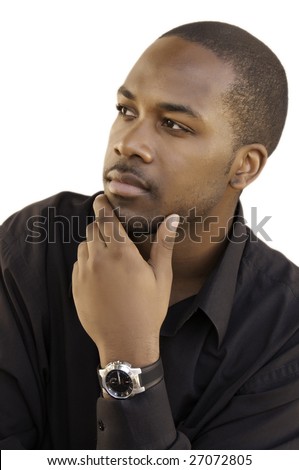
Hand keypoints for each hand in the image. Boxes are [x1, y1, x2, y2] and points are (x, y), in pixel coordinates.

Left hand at [72, 194, 178, 366]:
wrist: (125, 343)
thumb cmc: (148, 310)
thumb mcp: (161, 277)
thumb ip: (164, 245)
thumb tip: (172, 219)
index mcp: (121, 253)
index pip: (106, 218)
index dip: (103, 205)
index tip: (102, 197)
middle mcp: (98, 259)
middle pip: (94, 228)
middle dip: (102, 224)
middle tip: (113, 229)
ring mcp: (84, 273)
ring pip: (84, 245)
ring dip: (94, 242)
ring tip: (109, 253)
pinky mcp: (76, 286)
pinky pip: (79, 263)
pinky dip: (88, 260)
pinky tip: (101, 273)